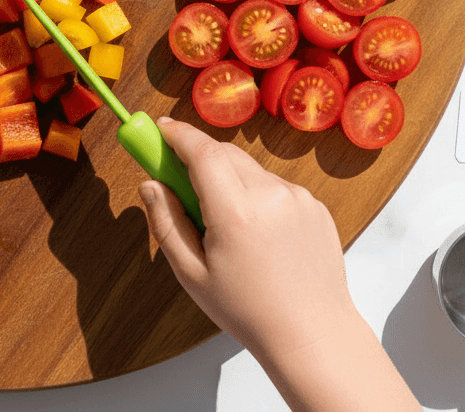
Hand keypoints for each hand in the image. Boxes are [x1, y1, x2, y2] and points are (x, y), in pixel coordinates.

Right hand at [139, 117, 356, 361]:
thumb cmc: (250, 311)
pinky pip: (273, 184)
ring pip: (248, 168)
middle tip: (180, 177)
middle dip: (198, 156)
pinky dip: (257, 194)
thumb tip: (149, 184)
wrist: (314, 336)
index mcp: (236, 214)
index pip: (201, 151)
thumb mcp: (192, 274)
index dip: (177, 134)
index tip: (159, 128)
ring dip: (229, 178)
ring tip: (226, 223)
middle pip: (223, 152)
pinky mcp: (314, 204)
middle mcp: (270, 196)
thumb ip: (166, 223)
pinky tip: (257, 232)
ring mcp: (297, 198)